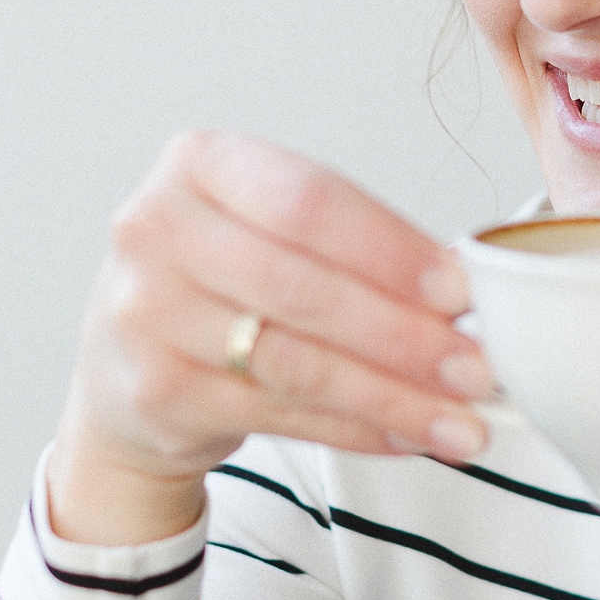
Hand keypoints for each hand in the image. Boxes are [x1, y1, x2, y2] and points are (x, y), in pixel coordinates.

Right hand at [47, 131, 491, 545]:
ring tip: (460, 419)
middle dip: (404, 336)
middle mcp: (157, 231)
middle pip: (304, 288)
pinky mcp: (155, 392)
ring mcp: (146, 315)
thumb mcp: (267, 226)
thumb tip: (466, 296)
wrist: (123, 360)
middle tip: (477, 368)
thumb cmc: (221, 278)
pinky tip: (408, 435)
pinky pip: (279, 415)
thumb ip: (352, 245)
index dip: (391, 250)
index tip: (462, 292)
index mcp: (199, 164)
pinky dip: (355, 429)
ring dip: (392, 396)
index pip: (309, 202)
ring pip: (296, 363)